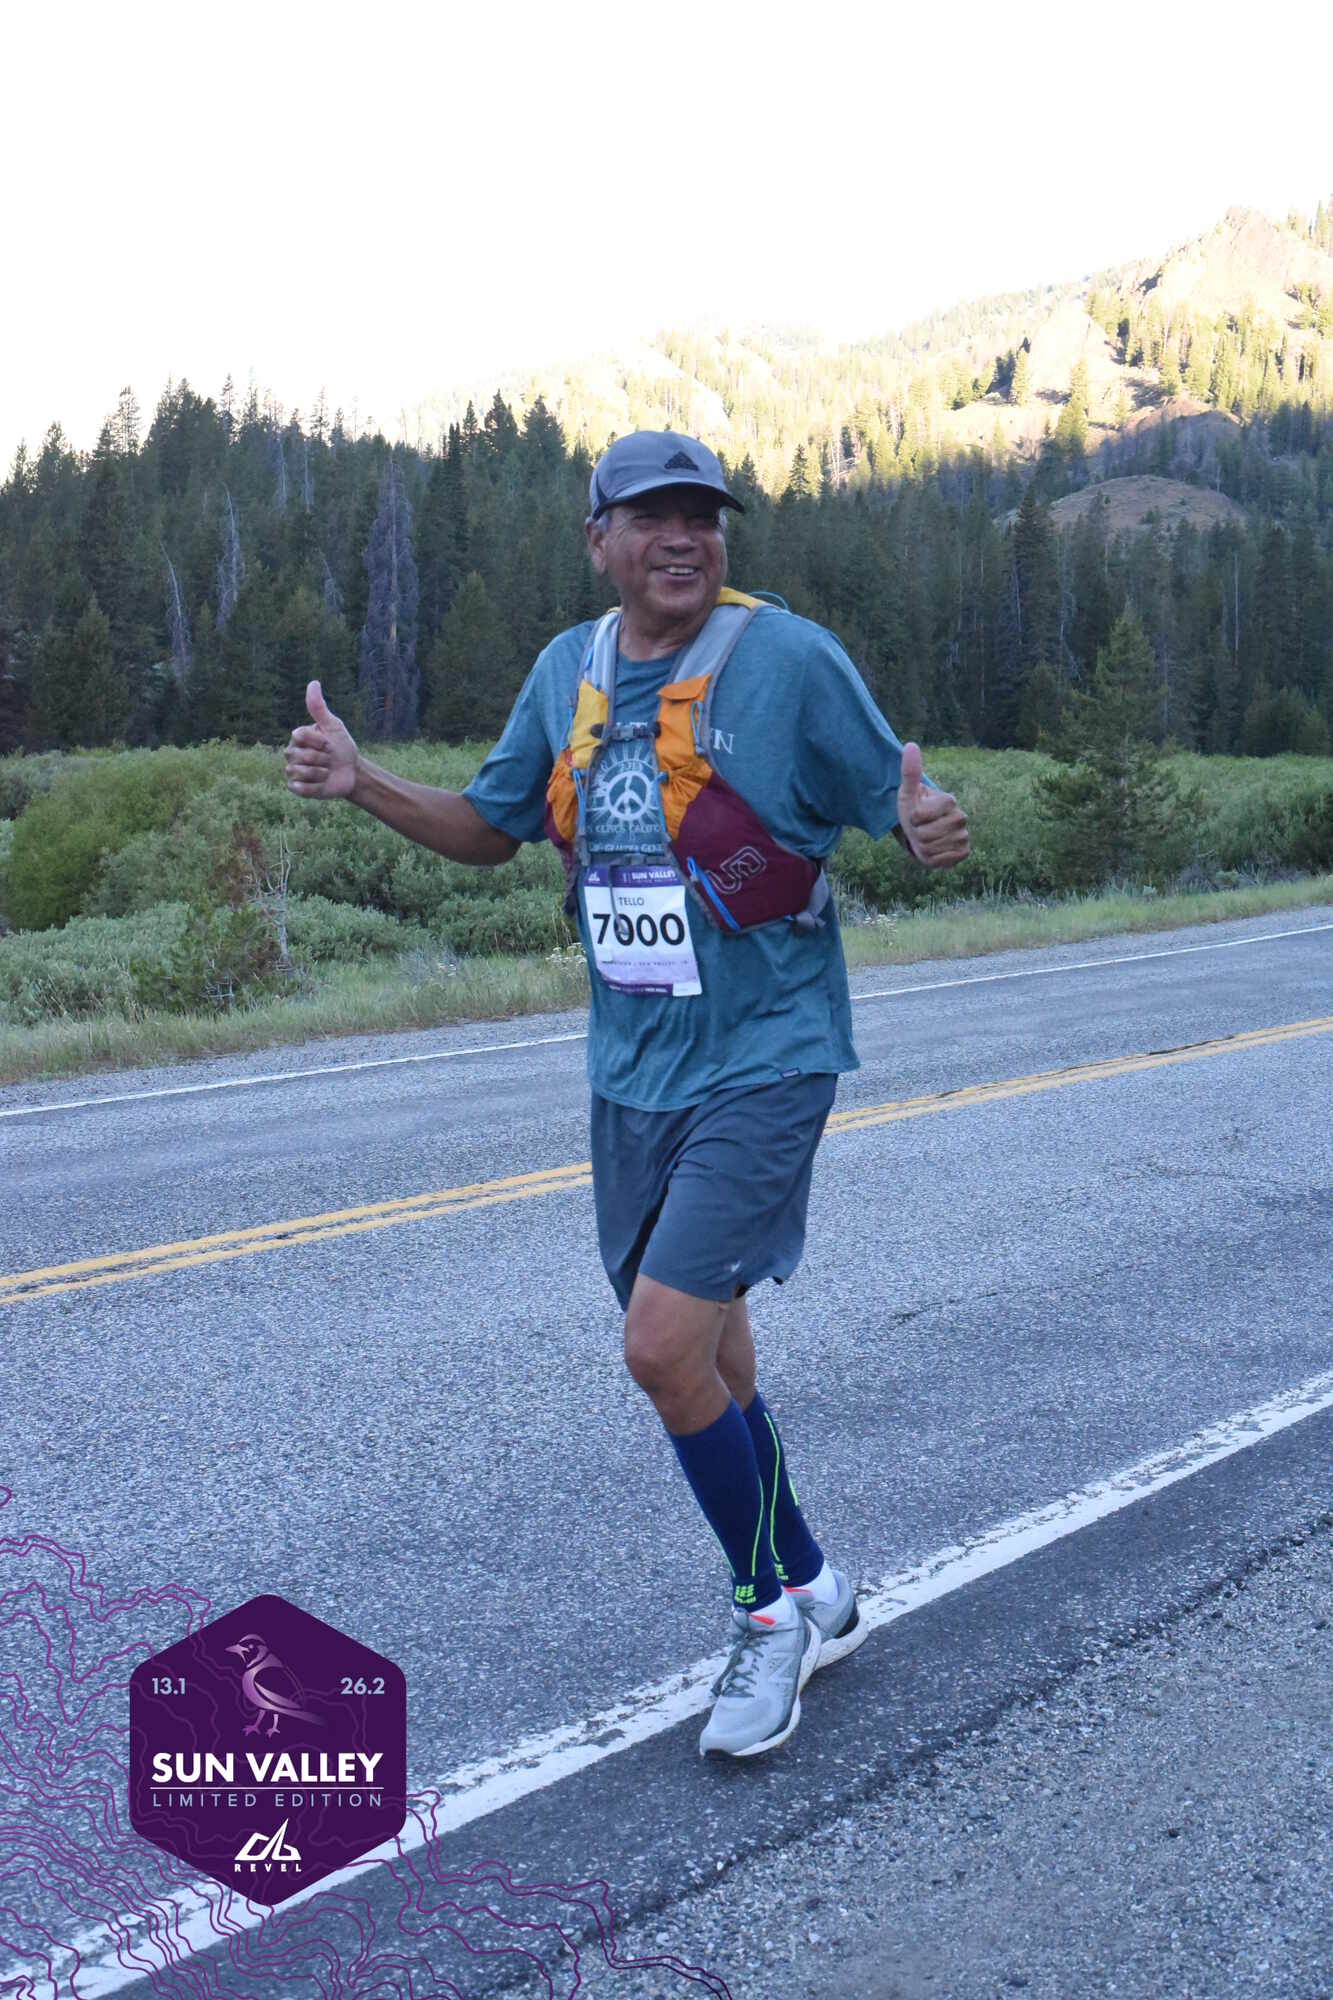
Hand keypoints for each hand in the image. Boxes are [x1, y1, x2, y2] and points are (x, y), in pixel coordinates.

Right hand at [284, 681, 358, 799]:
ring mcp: (293, 771)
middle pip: (301, 755)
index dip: (319, 741)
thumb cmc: (342, 747)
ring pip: (301, 772)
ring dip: (321, 773)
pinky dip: (316, 787)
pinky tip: (322, 783)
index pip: (299, 735)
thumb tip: (313, 683)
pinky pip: (301, 788)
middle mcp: (291, 753)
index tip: (330, 744)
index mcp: (298, 737)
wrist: (352, 772)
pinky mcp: (297, 788)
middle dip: (322, 758)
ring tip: (327, 772)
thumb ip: (319, 708)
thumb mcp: (334, 726)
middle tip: (330, 760)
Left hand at [898, 741, 968, 868]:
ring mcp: (964, 836)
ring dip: (923, 848)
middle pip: (925, 835)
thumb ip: (910, 771)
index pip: (920, 816)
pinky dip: (933, 860)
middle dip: (917, 835)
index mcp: (948, 801)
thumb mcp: (908, 792)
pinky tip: (935, 850)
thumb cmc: (914, 809)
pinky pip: (942, 861)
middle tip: (920, 829)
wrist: (923, 832)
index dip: (912, 818)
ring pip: (932, 849)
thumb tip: (910, 745)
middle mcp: (961, 817)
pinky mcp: (964, 852)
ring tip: (926, 839)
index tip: (916, 814)